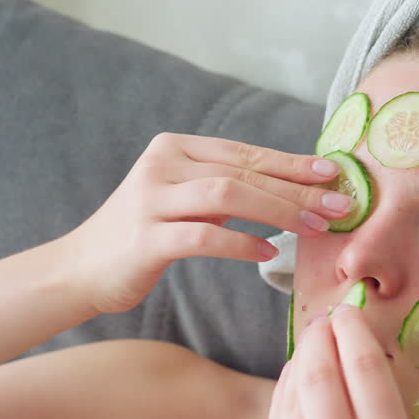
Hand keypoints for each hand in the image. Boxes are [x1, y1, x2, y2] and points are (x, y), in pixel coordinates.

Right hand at [67, 132, 348, 314]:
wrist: (80, 270)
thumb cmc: (143, 237)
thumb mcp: (183, 201)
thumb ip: (225, 187)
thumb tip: (292, 188)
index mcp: (174, 148)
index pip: (245, 152)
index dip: (291, 162)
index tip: (333, 173)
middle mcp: (162, 165)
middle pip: (242, 171)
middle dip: (296, 188)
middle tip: (338, 204)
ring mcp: (150, 200)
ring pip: (227, 195)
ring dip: (278, 210)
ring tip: (314, 227)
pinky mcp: (145, 239)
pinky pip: (204, 236)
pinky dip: (241, 243)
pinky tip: (268, 252)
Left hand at [262, 304, 418, 418]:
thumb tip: (351, 356)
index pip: (366, 374)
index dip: (352, 333)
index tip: (348, 313)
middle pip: (320, 381)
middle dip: (319, 340)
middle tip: (324, 321)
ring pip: (292, 404)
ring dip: (299, 367)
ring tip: (310, 349)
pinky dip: (283, 402)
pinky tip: (292, 386)